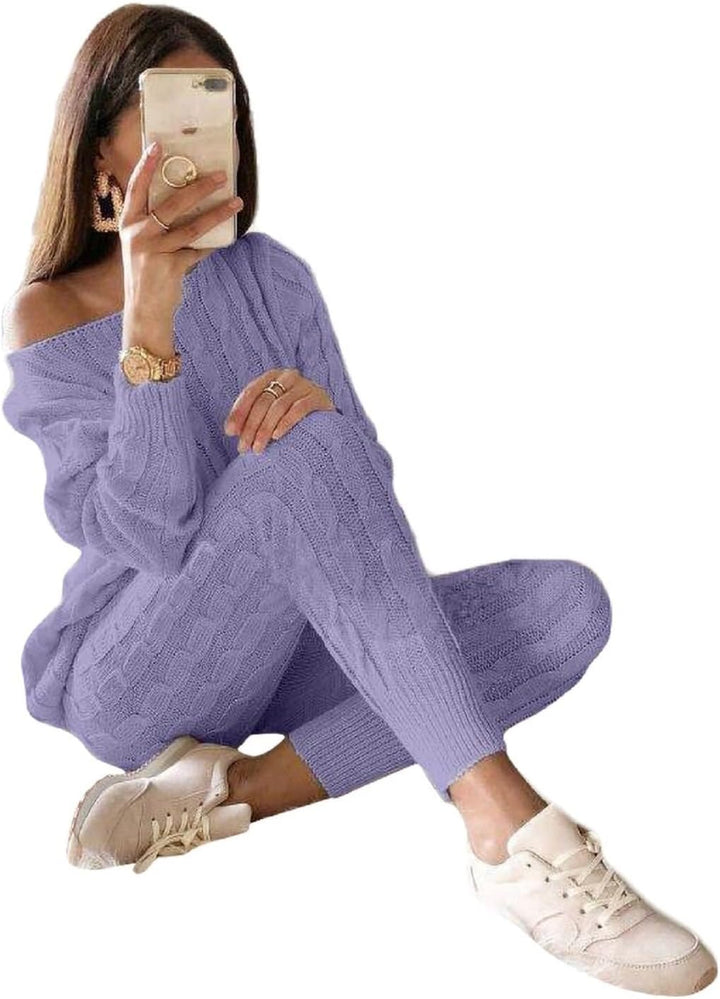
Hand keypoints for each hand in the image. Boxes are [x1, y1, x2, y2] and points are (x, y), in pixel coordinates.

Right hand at [120, 139, 243, 349]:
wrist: (144, 313)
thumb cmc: (147, 277)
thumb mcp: (144, 247)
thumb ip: (158, 227)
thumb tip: (189, 204)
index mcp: (128, 225)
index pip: (136, 188)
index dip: (146, 166)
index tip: (159, 146)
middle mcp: (138, 235)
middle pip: (172, 203)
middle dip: (199, 187)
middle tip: (220, 175)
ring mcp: (153, 251)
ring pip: (191, 226)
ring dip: (217, 213)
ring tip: (236, 202)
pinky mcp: (171, 267)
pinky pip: (198, 251)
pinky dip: (212, 245)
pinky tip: (226, 238)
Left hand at [224, 368, 335, 453]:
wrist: (326, 416)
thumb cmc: (291, 414)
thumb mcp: (270, 411)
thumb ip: (251, 416)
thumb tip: (230, 430)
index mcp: (272, 376)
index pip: (250, 392)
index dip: (238, 412)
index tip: (230, 432)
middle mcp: (288, 376)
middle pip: (263, 401)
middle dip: (251, 426)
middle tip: (244, 447)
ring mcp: (305, 385)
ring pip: (278, 406)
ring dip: (265, 429)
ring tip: (258, 448)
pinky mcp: (318, 397)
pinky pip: (299, 409)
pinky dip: (285, 423)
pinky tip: (276, 436)